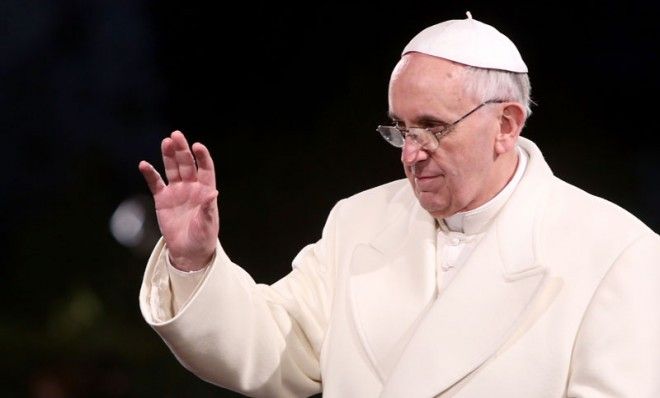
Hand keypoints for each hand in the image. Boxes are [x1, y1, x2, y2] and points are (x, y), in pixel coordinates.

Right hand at [138, 131, 218, 270]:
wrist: (188, 251)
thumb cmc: (203, 237)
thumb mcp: (208, 225)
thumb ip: (208, 208)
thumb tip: (213, 193)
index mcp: (206, 190)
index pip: (205, 169)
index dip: (202, 157)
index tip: (197, 146)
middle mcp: (191, 187)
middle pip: (187, 164)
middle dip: (182, 150)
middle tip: (176, 135)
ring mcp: (176, 191)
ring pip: (172, 169)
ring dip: (168, 156)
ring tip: (165, 142)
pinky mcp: (162, 199)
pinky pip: (156, 183)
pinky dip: (150, 174)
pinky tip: (144, 164)